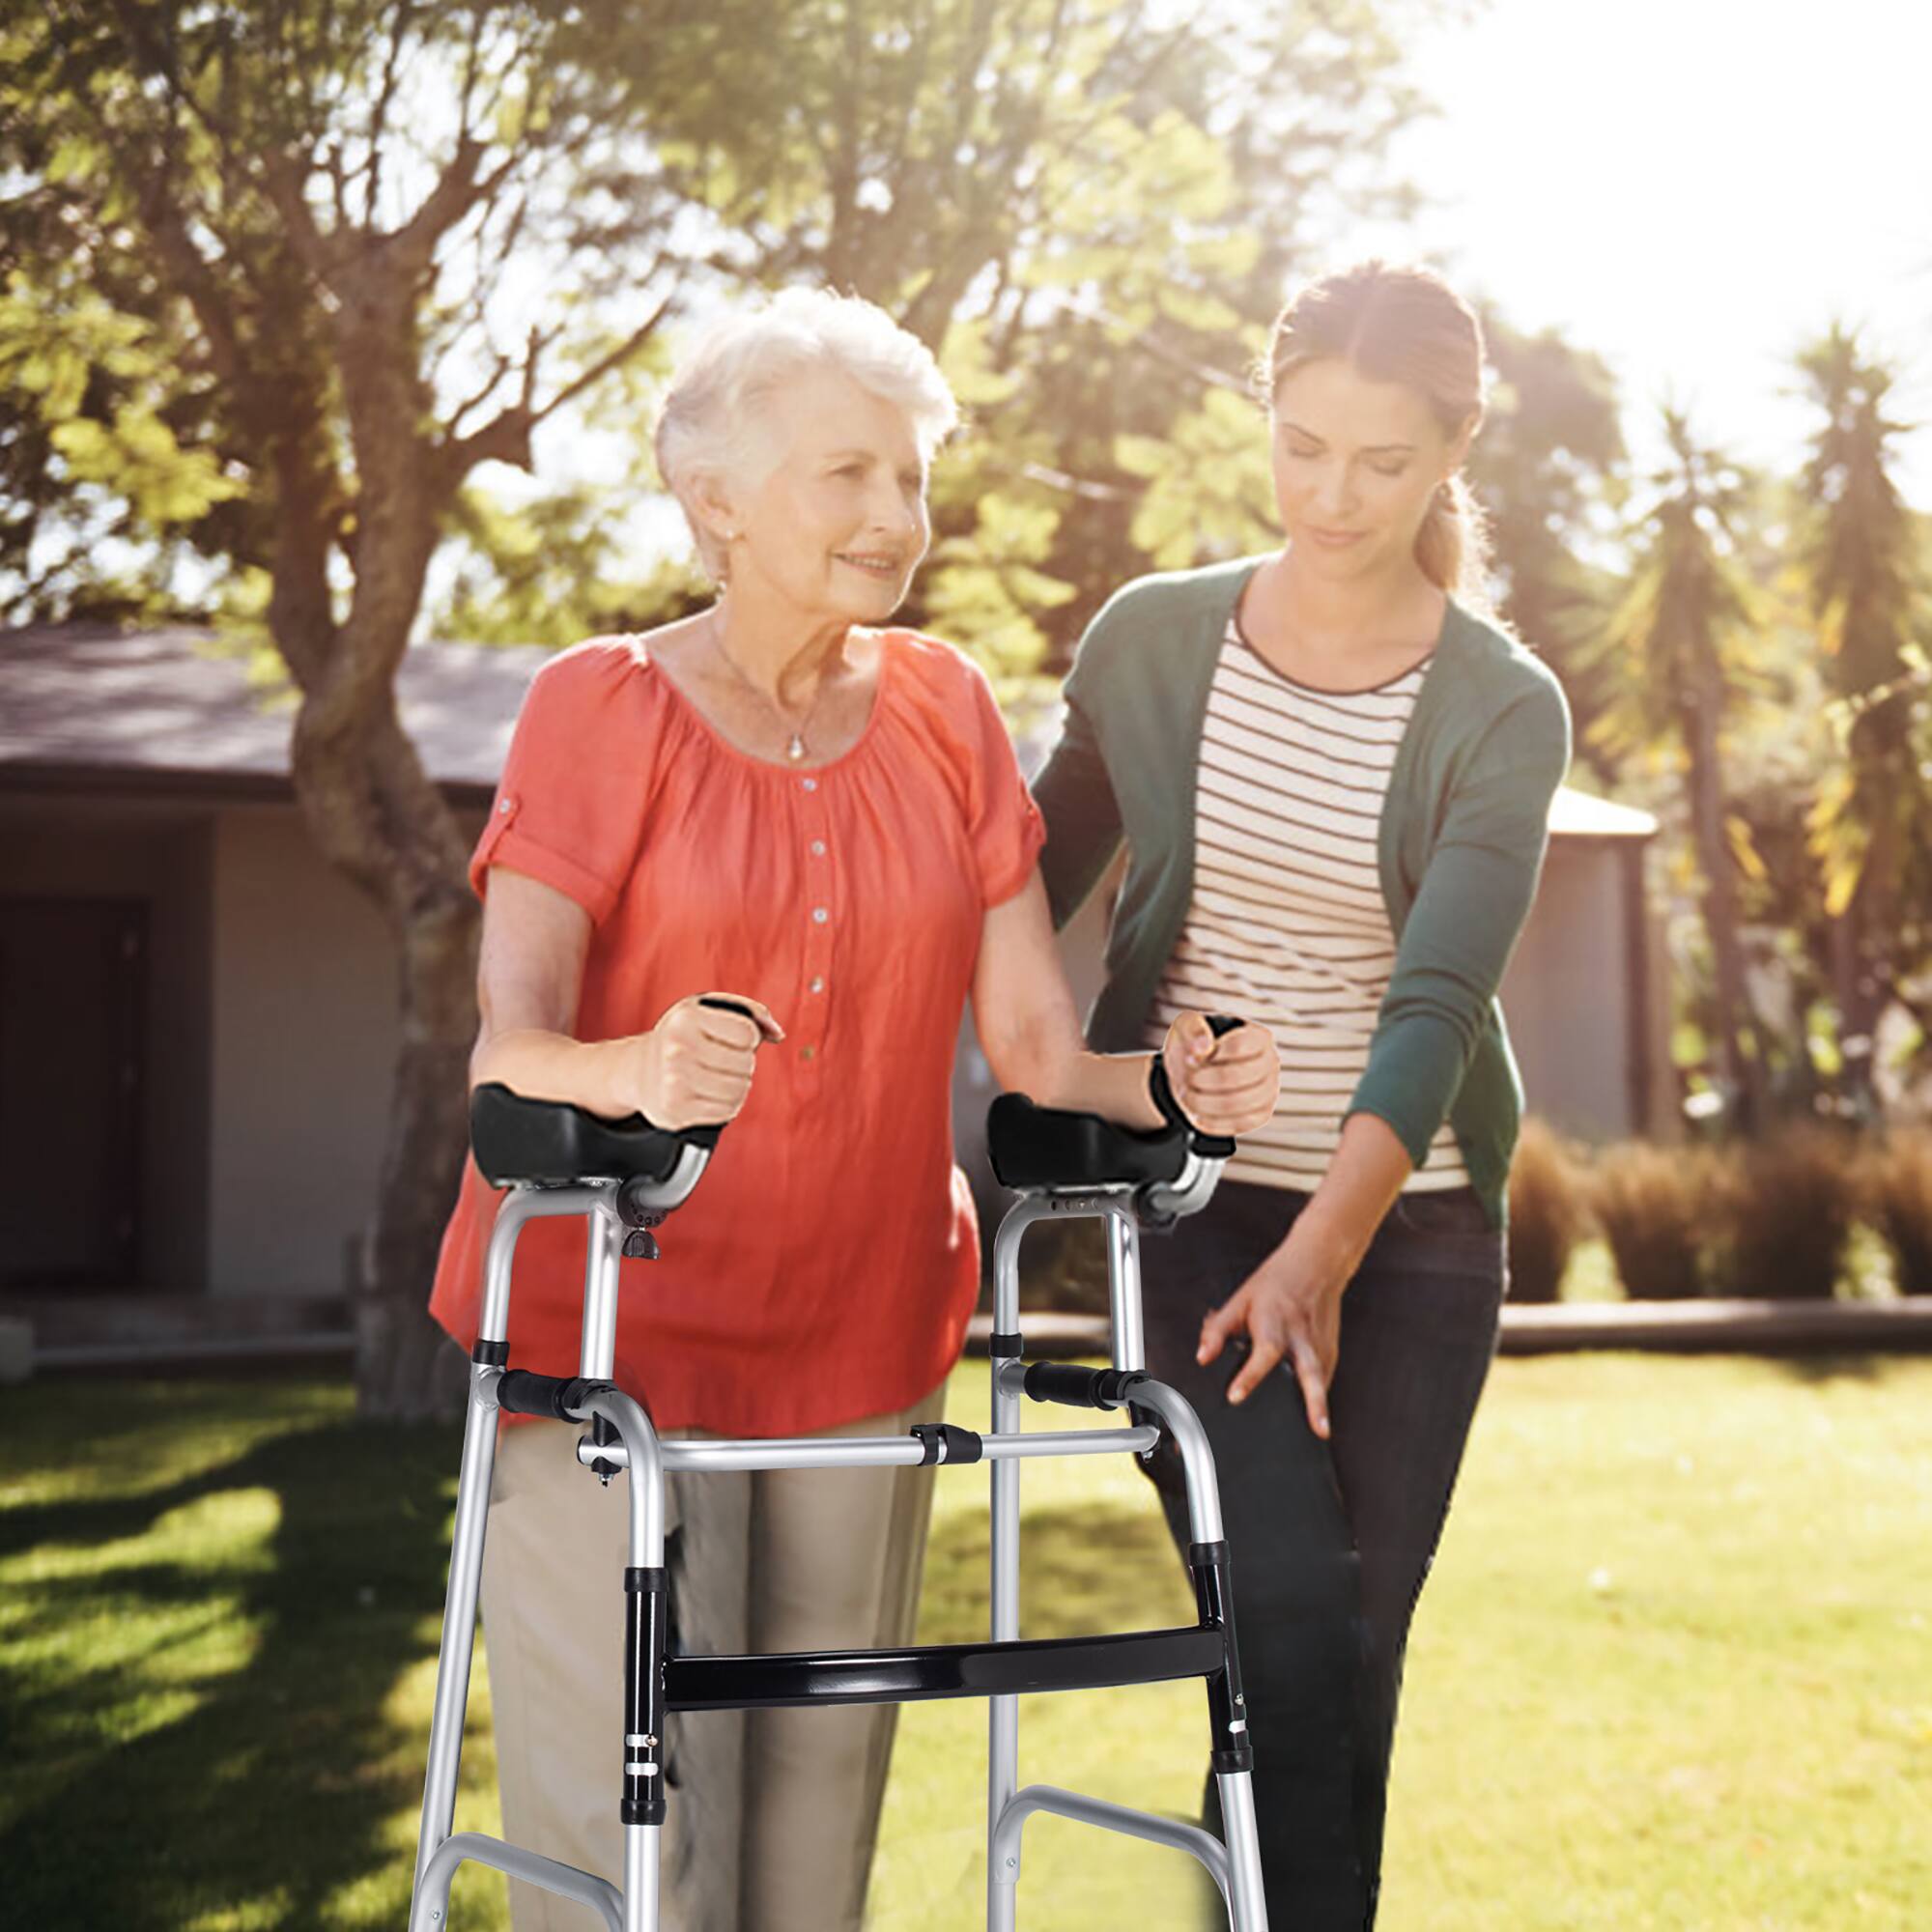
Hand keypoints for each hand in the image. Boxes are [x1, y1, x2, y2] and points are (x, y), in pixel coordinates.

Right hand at [626, 992, 782, 1129]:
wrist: (640, 1071)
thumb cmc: (685, 1036)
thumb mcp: (709, 1010)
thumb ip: (751, 1012)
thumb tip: (778, 1034)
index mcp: (686, 1018)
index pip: (747, 1033)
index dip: (749, 1036)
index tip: (734, 1038)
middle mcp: (676, 1049)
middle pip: (745, 1063)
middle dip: (744, 1062)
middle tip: (726, 1060)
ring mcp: (673, 1082)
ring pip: (739, 1090)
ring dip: (740, 1085)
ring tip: (724, 1077)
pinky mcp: (676, 1110)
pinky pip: (726, 1110)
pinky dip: (729, 1104)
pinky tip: (714, 1094)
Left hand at [1160, 1012, 1280, 1137]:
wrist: (1193, 1072)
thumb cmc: (1194, 1044)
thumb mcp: (1185, 1026)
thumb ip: (1193, 1029)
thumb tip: (1204, 1046)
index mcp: (1259, 1036)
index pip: (1239, 1046)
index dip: (1211, 1055)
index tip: (1190, 1058)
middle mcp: (1271, 1062)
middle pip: (1238, 1076)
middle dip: (1203, 1080)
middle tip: (1186, 1080)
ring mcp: (1270, 1090)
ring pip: (1238, 1103)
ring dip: (1204, 1102)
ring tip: (1186, 1096)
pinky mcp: (1261, 1114)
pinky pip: (1241, 1124)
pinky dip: (1213, 1122)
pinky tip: (1197, 1115)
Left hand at [1196, 1234, 1349, 1434]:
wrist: (1316, 1264)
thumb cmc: (1276, 1283)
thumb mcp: (1239, 1301)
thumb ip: (1217, 1330)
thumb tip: (1202, 1357)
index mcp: (1275, 1323)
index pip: (1262, 1353)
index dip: (1248, 1376)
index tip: (1235, 1396)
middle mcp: (1300, 1336)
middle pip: (1310, 1370)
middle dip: (1314, 1400)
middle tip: (1317, 1427)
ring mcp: (1320, 1344)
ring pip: (1322, 1377)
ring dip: (1321, 1404)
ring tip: (1321, 1430)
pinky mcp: (1331, 1350)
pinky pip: (1325, 1377)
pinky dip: (1320, 1396)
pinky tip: (1314, 1413)